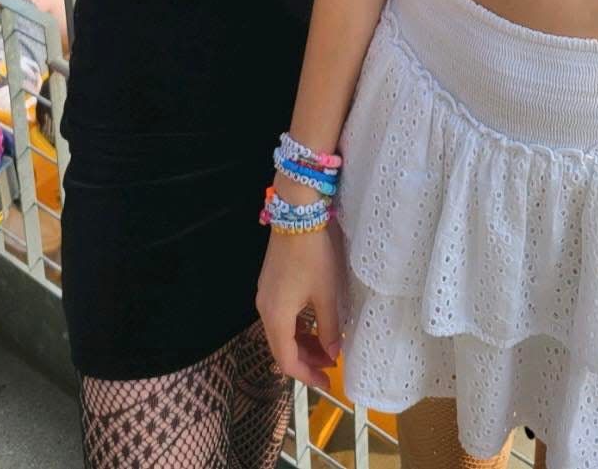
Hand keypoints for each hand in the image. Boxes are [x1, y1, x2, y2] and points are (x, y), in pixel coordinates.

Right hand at [256, 221, 344, 392]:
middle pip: (281, 347)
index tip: (327, 383)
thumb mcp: (326, 294)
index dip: (307, 375)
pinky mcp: (269, 283)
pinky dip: (297, 326)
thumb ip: (329, 328)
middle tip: (331, 364)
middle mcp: (265, 310)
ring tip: (327, 346)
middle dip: (306, 360)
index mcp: (276, 318)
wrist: (296, 215)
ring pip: (281, 331)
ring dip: (302, 343)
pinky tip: (313, 323)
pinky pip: (281, 316)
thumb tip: (333, 353)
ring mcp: (265, 296)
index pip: (287, 361)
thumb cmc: (313, 257)